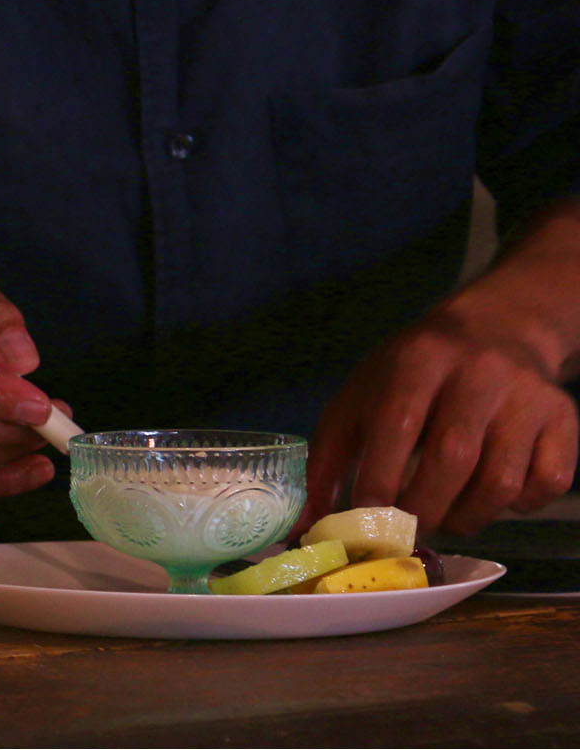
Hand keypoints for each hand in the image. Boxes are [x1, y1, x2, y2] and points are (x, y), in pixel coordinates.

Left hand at [304, 293, 578, 538]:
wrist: (495, 331)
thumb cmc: (410, 375)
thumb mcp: (360, 396)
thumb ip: (329, 459)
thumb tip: (307, 527)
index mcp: (419, 359)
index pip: (397, 426)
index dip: (378, 480)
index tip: (364, 518)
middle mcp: (479, 372)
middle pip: (452, 458)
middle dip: (422, 508)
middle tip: (406, 530)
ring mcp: (527, 396)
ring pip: (501, 480)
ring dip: (467, 518)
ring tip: (444, 520)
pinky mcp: (563, 419)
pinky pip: (548, 483)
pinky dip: (519, 506)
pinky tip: (491, 499)